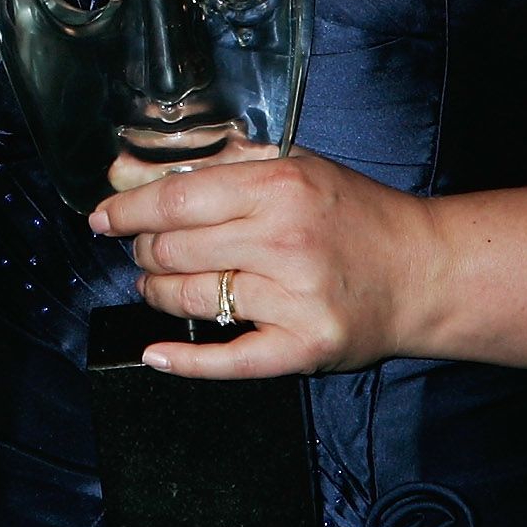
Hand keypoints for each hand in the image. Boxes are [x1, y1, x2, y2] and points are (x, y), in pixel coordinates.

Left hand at [91, 144, 442, 379]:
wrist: (423, 272)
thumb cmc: (352, 215)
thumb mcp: (290, 169)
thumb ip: (212, 165)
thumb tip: (124, 170)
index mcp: (278, 187)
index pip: (176, 199)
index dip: (127, 210)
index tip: (103, 217)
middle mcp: (283, 240)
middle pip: (175, 249)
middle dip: (145, 251)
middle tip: (144, 250)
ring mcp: (294, 298)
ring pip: (191, 299)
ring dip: (157, 293)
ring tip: (157, 285)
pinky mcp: (304, 347)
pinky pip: (229, 360)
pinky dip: (184, 361)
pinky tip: (156, 355)